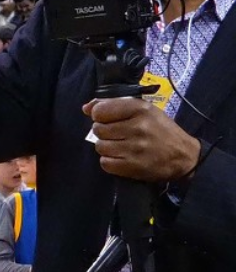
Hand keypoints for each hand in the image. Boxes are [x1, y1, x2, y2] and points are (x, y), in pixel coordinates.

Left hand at [84, 97, 202, 182]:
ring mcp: (135, 148)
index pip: (100, 111)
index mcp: (141, 109)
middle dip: (104, 132)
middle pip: (98, 129)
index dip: (100, 116)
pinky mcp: (133, 166)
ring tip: (121, 146)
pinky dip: (110, 161)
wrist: (185, 156)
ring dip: (107, 147)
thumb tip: (86, 108)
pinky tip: (122, 157)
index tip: (108, 119)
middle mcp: (138, 127)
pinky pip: (105, 163)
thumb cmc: (162, 130)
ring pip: (100, 146)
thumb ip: (113, 105)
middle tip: (118, 134)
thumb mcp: (144, 110)